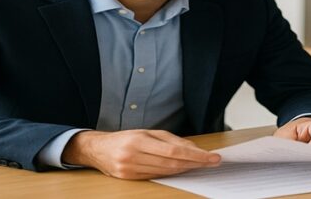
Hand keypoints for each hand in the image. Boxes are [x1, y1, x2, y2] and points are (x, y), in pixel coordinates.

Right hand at [61, 130, 220, 179]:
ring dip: (186, 168)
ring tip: (200, 164)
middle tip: (212, 161)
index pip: (174, 151)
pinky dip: (172, 173)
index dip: (196, 155)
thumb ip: (171, 140)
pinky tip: (182, 169)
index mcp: (139, 140)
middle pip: (172, 163)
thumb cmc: (126, 138)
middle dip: (195, 163)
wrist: (98, 150)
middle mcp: (133, 156)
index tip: (212, 157)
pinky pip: (157, 176)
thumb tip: (193, 148)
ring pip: (166, 172)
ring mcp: (130, 169)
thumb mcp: (148, 132)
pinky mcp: (129, 178)